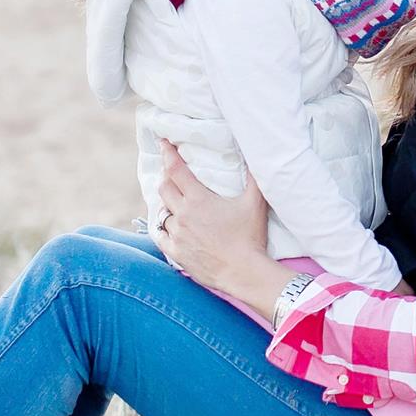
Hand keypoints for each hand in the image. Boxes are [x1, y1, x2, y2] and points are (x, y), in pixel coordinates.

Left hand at [153, 140, 277, 303]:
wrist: (243, 272)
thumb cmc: (250, 237)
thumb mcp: (255, 203)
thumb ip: (253, 177)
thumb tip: (255, 156)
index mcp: (198, 200)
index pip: (175, 170)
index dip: (168, 154)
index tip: (163, 143)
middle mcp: (183, 215)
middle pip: (164, 188)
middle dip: (166, 176)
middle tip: (171, 172)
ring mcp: (177, 235)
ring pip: (161, 213)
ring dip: (166, 204)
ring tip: (173, 201)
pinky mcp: (176, 253)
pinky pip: (160, 236)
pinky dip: (163, 228)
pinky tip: (168, 226)